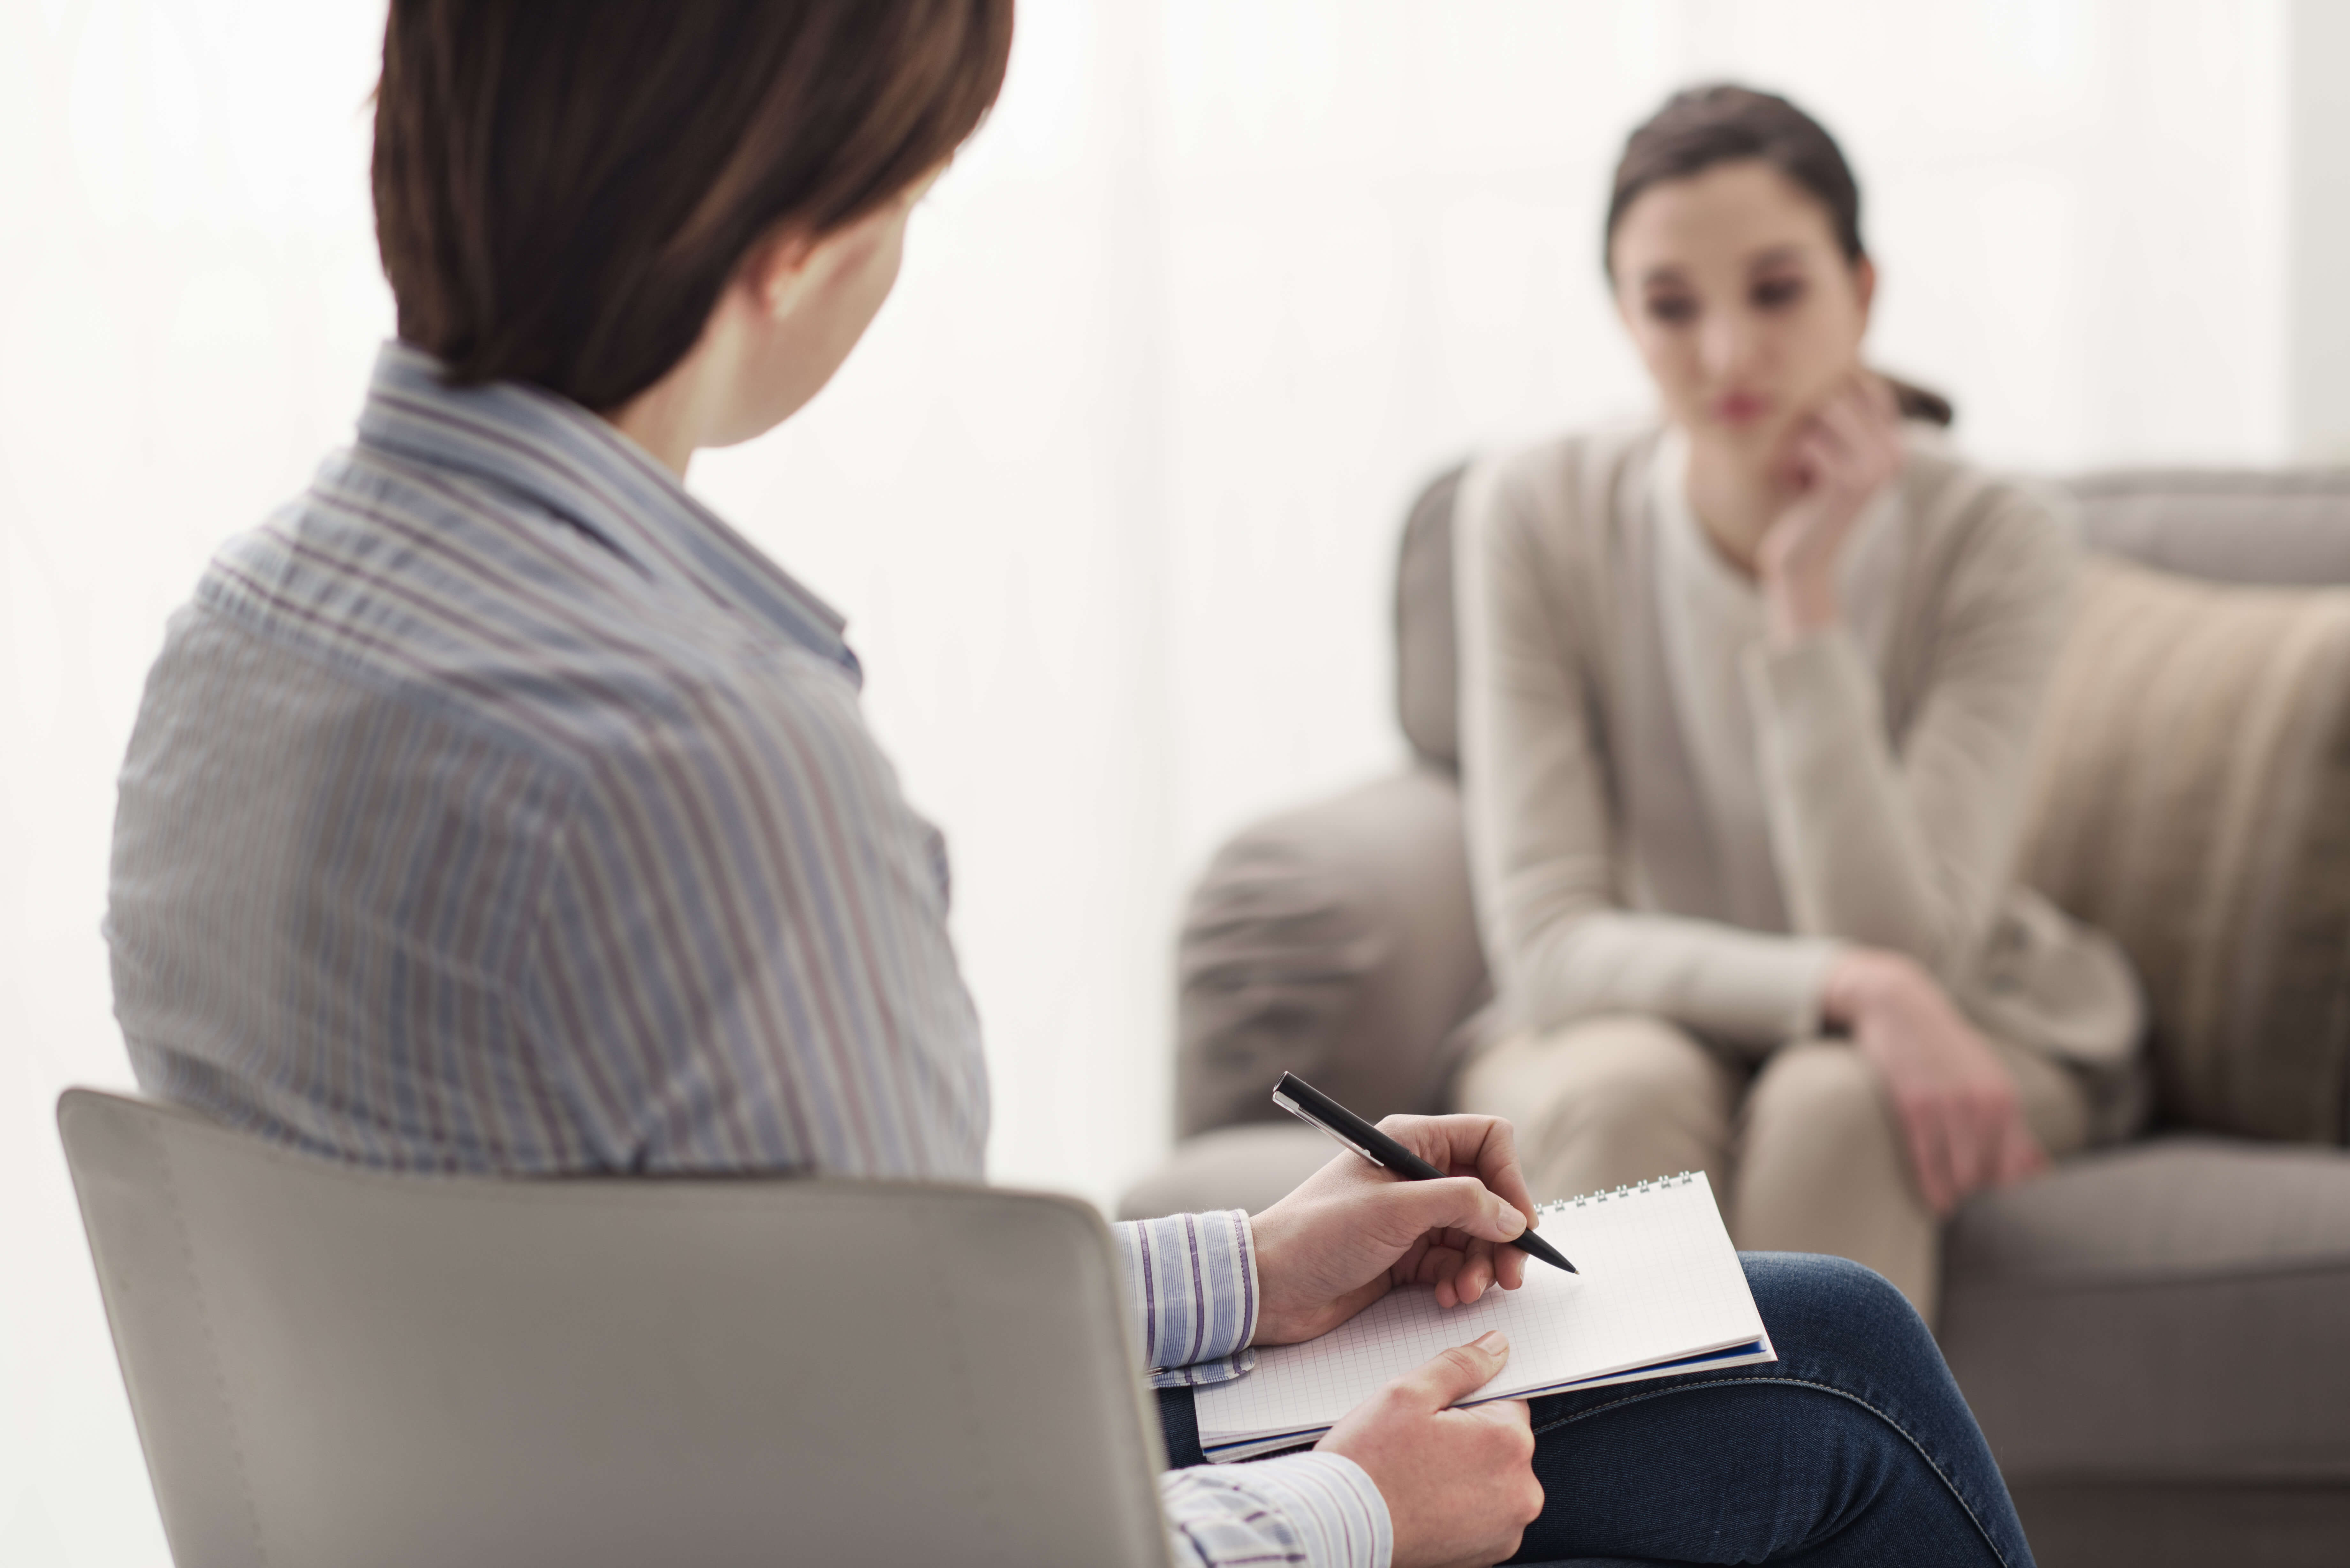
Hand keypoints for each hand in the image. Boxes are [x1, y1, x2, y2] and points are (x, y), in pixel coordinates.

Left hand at [1248, 1114, 1538, 1345]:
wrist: (1269, 1285)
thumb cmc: (1318, 1234)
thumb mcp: (1394, 1211)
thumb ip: (1461, 1205)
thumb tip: (1512, 1218)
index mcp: (1411, 1142)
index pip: (1487, 1141)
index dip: (1511, 1179)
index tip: (1520, 1224)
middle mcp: (1417, 1175)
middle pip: (1490, 1195)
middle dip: (1502, 1236)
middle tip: (1509, 1275)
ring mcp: (1413, 1217)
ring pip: (1477, 1235)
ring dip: (1481, 1265)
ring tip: (1466, 1290)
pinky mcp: (1407, 1255)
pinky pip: (1455, 1263)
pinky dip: (1460, 1280)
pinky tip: (1446, 1295)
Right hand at [1316, 1330, 1543, 1567]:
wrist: (1338, 1527)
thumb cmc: (1369, 1463)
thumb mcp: (1408, 1393)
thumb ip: (1460, 1365)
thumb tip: (1497, 1347)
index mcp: (1509, 1443)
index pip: (1506, 1402)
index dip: (1465, 1404)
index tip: (1433, 1418)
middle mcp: (1521, 1491)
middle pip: (1499, 1444)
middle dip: (1466, 1439)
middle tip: (1417, 1446)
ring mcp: (1507, 1529)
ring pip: (1491, 1480)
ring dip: (1463, 1474)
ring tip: (1416, 1476)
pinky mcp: (1489, 1555)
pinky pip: (1482, 1516)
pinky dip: (1458, 1508)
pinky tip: (1422, 1503)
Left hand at [1757, 371, 1904, 641]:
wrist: (1801, 558)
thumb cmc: (1806, 500)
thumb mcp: (1828, 450)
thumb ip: (1840, 412)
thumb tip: (1836, 357)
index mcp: (1896, 441)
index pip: (1864, 383)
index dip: (1827, 393)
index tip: (1813, 434)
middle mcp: (1896, 451)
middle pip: (1842, 391)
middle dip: (1809, 417)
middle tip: (1805, 459)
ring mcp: (1878, 468)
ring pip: (1824, 411)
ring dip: (1799, 438)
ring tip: (1804, 470)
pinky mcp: (1852, 483)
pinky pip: (1809, 442)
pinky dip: (1794, 459)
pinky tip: (1801, 485)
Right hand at [1822, 950, 2048, 1215]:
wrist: (1899, 1005)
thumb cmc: (1944, 1049)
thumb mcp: (1987, 1080)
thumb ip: (2012, 1126)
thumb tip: (2040, 1170)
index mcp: (2005, 1097)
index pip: (2016, 1163)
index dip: (2007, 1191)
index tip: (1996, 1205)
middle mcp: (1983, 1102)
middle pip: (1989, 1172)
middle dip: (1980, 1195)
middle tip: (1969, 1207)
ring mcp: (1949, 1103)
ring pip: (1960, 1170)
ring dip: (1956, 1196)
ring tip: (1950, 1209)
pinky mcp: (1914, 1105)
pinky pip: (1926, 1158)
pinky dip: (1931, 1186)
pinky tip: (1934, 1202)